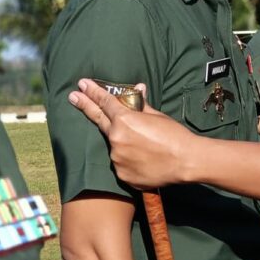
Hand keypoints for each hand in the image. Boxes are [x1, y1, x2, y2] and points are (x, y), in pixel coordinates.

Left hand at [68, 78, 193, 188]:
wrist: (186, 162)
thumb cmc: (175, 136)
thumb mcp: (158, 116)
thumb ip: (141, 105)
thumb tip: (137, 89)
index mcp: (125, 120)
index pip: (105, 102)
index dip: (93, 91)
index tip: (82, 84)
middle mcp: (116, 139)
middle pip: (98, 119)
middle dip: (85, 106)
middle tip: (72, 96)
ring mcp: (116, 158)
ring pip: (114, 145)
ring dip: (122, 141)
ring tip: (145, 145)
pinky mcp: (122, 175)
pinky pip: (121, 163)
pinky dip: (129, 159)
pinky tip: (145, 159)